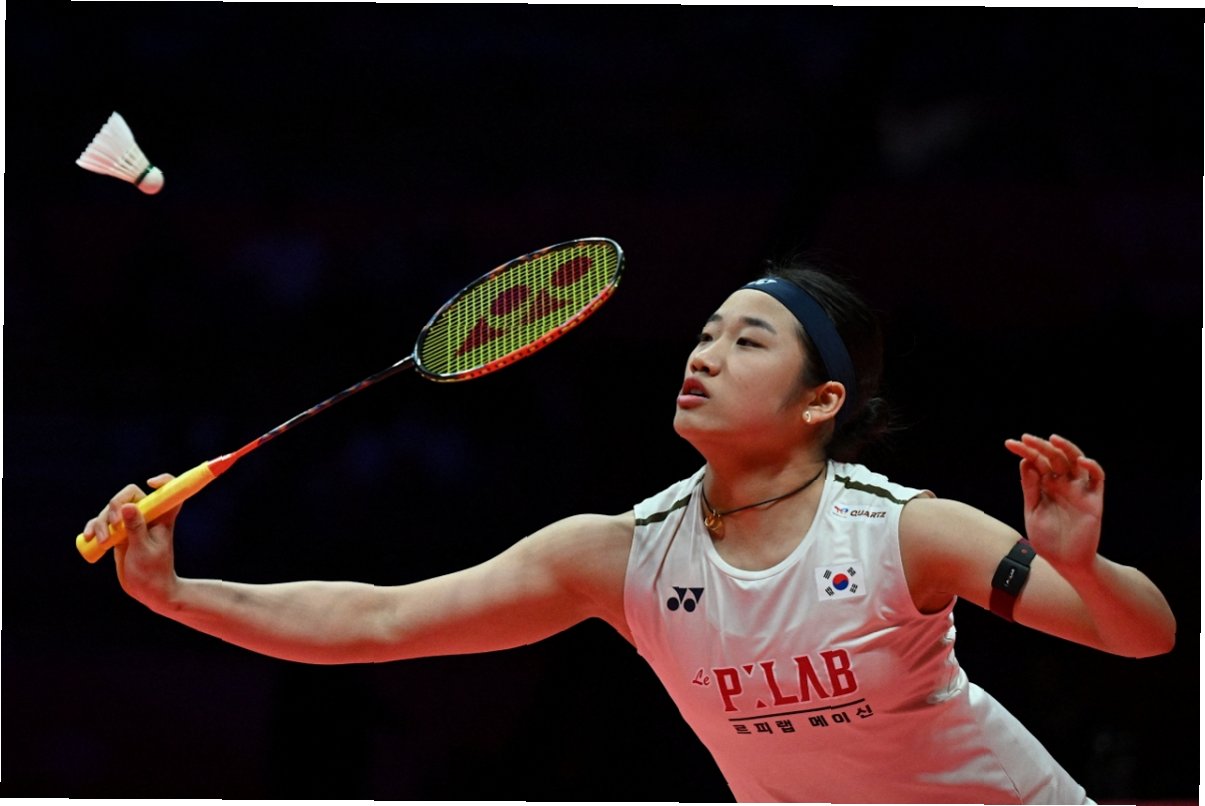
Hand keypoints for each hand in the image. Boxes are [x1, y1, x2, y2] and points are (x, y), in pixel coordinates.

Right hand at [81, 474, 182, 607]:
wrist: (147, 590)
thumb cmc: (152, 571)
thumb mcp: (143, 549)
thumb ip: (135, 528)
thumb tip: (127, 506)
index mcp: (161, 516)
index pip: (168, 491)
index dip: (163, 481)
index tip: (150, 483)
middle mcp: (146, 516)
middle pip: (129, 495)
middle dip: (115, 506)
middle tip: (113, 526)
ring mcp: (131, 524)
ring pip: (111, 510)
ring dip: (101, 522)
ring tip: (102, 542)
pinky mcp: (118, 533)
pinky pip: (102, 523)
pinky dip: (94, 527)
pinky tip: (89, 537)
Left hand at [1003, 434, 1103, 570]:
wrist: (1065, 562)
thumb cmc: (1047, 539)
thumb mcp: (1033, 511)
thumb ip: (1031, 488)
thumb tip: (1026, 462)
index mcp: (1045, 486)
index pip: (1036, 462)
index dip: (1025, 451)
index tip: (1009, 443)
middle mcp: (1062, 484)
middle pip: (1054, 458)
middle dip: (1040, 446)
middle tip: (1026, 439)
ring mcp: (1078, 490)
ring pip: (1076, 462)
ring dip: (1066, 448)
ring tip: (1053, 439)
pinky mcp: (1094, 500)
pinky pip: (1097, 479)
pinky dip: (1092, 467)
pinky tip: (1081, 461)